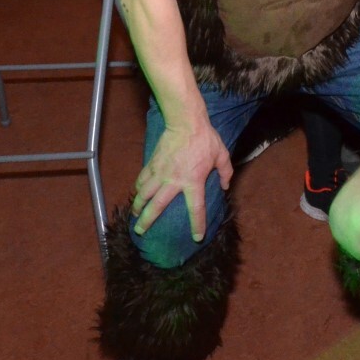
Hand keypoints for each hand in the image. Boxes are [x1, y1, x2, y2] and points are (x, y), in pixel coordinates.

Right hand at [132, 115, 232, 241]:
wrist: (185, 121)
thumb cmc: (205, 138)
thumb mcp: (221, 155)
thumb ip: (225, 172)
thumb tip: (225, 186)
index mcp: (193, 182)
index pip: (195, 209)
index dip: (197, 225)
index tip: (196, 237)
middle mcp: (174, 181)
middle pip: (158, 206)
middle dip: (148, 221)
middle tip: (141, 232)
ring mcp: (160, 172)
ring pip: (145, 194)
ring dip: (138, 206)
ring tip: (134, 216)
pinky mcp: (152, 163)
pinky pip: (143, 179)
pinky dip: (138, 187)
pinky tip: (137, 193)